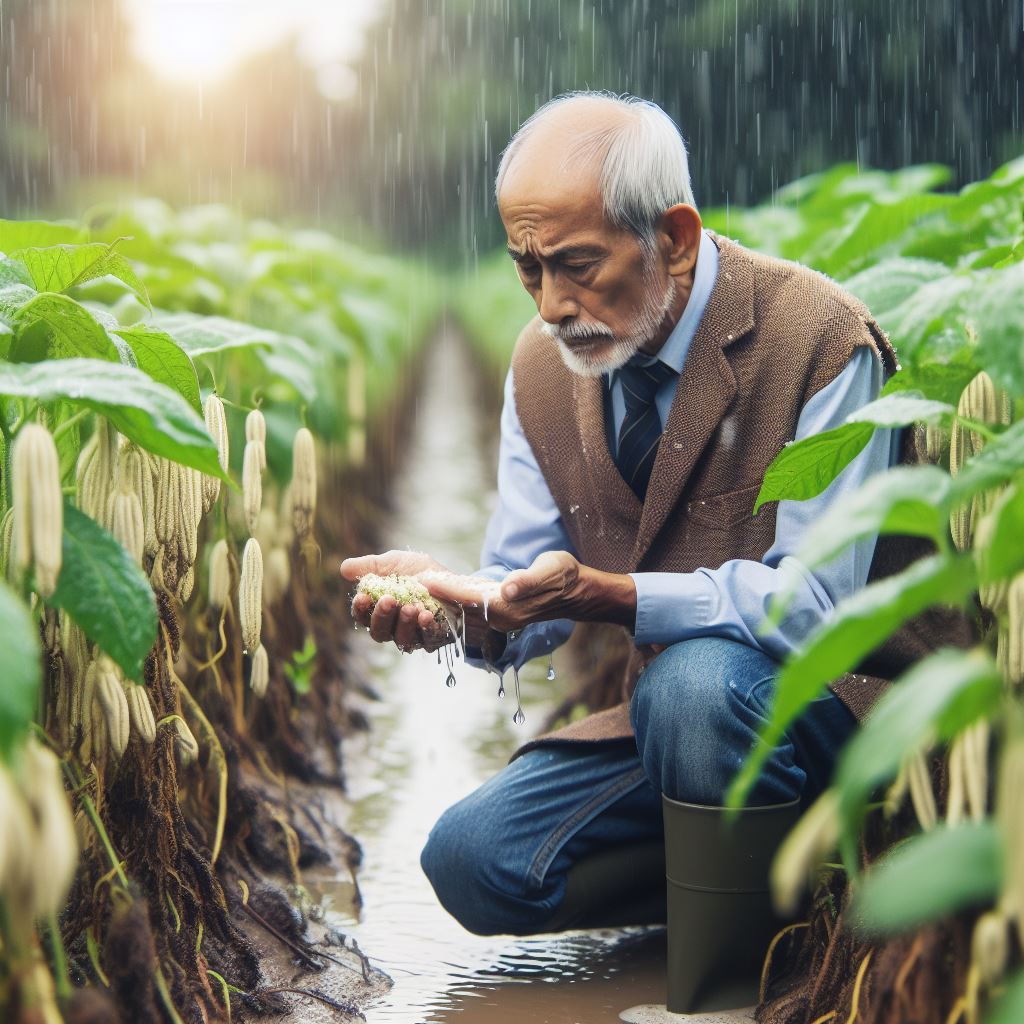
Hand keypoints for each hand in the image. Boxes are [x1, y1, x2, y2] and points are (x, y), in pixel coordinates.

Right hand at [340, 549, 450, 651]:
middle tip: (389, 600)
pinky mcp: (433, 640)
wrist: (451, 578)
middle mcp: (393, 627)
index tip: (363, 597)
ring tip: (410, 607)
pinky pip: (427, 641)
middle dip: (381, 617)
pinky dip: (425, 629)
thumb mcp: (395, 563)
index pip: (363, 617)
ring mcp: (413, 635)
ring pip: (401, 640)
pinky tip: (426, 616)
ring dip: (403, 624)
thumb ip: (370, 566)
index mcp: (379, 610)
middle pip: (379, 632)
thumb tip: (344, 569)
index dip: (360, 610)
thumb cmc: (419, 571)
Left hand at [422, 551, 637, 635]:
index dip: (446, 588)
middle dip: (433, 599)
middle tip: (405, 588)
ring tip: (412, 592)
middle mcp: (499, 618)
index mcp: (508, 608)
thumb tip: (509, 588)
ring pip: (460, 612)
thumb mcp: (550, 570)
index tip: (423, 580)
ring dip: (437, 602)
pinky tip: (434, 593)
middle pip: (459, 610)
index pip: (469, 598)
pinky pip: (468, 610)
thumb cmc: (562, 575)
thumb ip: (528, 580)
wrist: (575, 591)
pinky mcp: (496, 614)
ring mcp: (497, 619)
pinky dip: (450, 602)